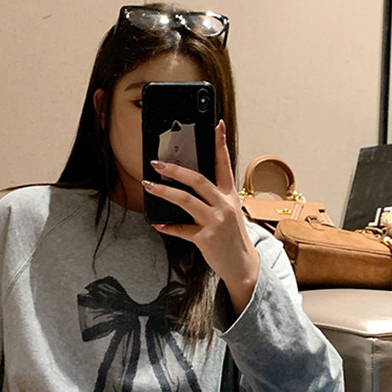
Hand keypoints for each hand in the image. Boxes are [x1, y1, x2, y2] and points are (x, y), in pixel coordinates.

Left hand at [143, 120, 259, 317]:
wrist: (243, 266)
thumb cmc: (232, 237)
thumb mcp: (229, 213)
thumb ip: (213, 198)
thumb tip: (188, 184)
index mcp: (230, 195)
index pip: (224, 164)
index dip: (220, 144)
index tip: (216, 125)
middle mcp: (224, 205)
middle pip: (198, 180)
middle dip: (175, 169)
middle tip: (157, 163)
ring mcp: (215, 221)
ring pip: (186, 200)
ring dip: (164, 191)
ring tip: (149, 185)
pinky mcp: (205, 237)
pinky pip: (181, 229)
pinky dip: (168, 226)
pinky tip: (158, 224)